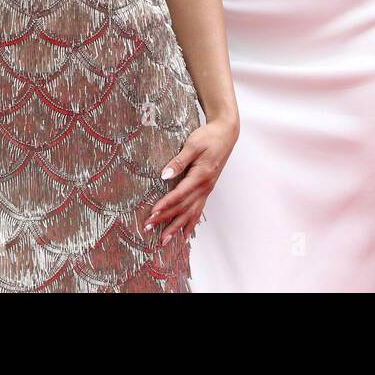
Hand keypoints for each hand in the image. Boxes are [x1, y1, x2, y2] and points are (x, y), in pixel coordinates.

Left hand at [144, 116, 237, 245]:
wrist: (226, 134)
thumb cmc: (210, 137)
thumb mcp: (193, 144)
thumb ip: (179, 161)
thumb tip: (164, 175)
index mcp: (201, 175)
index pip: (180, 193)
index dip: (166, 204)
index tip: (152, 213)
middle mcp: (205, 186)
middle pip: (183, 207)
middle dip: (165, 219)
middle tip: (148, 227)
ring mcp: (207, 189)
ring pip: (191, 213)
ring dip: (177, 227)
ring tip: (164, 240)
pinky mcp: (207, 189)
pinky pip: (198, 211)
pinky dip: (191, 224)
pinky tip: (185, 235)